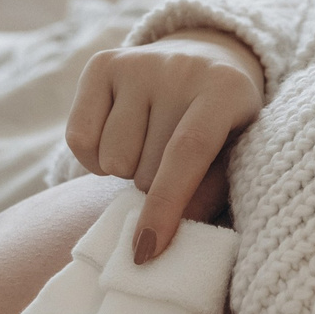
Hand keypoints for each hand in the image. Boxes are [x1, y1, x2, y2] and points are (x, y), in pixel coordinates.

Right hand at [66, 30, 262, 260]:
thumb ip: (207, 196)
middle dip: (153, 188)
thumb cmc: (223, 128)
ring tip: (150, 146)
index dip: (165, 206)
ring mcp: (139, 62)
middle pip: (146, 167)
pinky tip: (121, 139)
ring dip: (127, 170)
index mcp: (226, 90)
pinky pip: (79, 141)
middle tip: (173, 167)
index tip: (146, 252)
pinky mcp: (103, 63)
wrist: (205, 61)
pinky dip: (95, 159)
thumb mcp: (235, 158)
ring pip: (112, 159)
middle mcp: (181, 69)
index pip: (188, 151)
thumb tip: (158, 237)